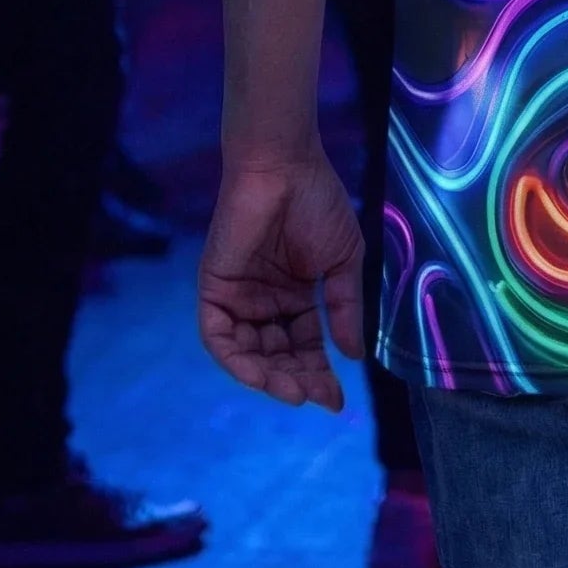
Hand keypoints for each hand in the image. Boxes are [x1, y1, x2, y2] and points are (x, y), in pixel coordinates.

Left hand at [200, 153, 364, 409]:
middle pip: (277, 356)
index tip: (337, 402)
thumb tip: (354, 356)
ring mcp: (238, 297)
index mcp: (294, 295)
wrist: (285, 166)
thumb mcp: (343, 261)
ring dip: (268, 377)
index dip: (319, 373)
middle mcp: (264, 302)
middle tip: (317, 395)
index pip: (305, 346)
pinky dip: (236, 359)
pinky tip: (261, 373)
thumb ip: (343, 308)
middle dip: (296, 380)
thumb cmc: (317, 203)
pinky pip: (219, 337)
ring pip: (248, 354)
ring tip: (293, 390)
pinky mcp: (214, 289)